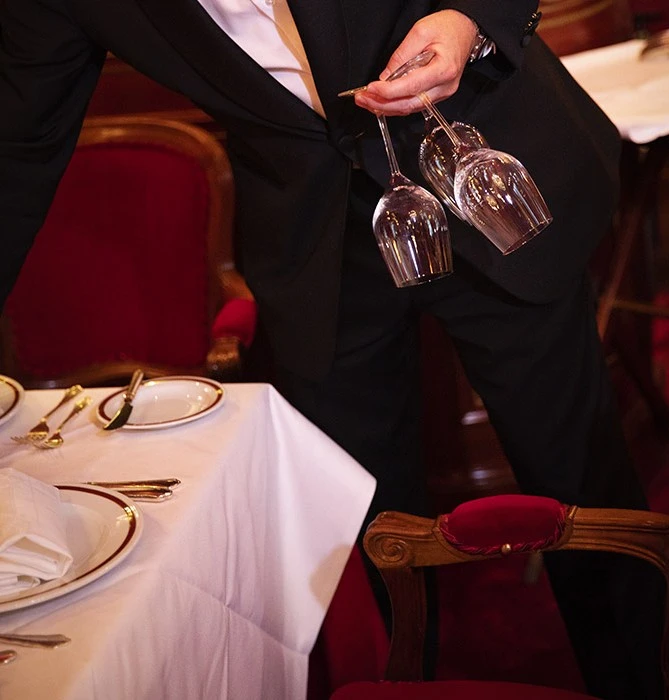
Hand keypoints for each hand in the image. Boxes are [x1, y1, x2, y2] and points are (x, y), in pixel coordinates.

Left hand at [354, 10, 477, 115]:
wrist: (464, 30)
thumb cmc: (447, 28)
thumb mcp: (420, 32)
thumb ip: (401, 56)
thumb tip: (385, 77)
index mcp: (443, 70)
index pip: (411, 87)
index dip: (388, 91)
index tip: (370, 89)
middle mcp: (444, 87)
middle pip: (409, 104)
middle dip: (382, 104)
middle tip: (362, 99)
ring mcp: (441, 94)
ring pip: (409, 108)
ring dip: (385, 107)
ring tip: (366, 101)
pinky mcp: (436, 96)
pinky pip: (413, 105)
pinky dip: (395, 105)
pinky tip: (381, 102)